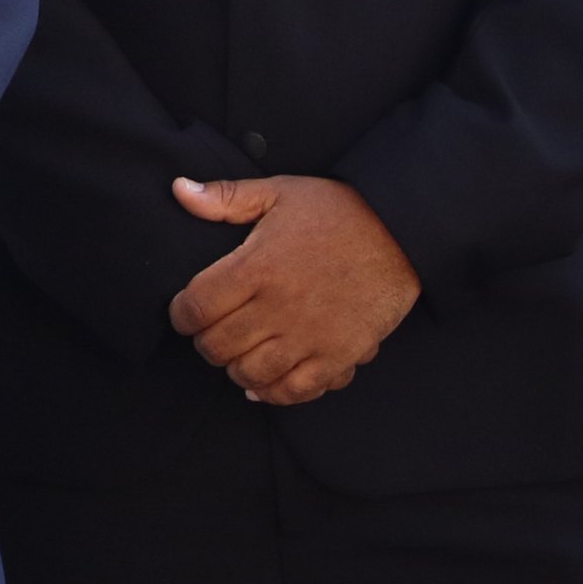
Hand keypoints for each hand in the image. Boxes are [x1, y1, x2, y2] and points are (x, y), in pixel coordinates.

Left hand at [167, 175, 419, 406]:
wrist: (403, 232)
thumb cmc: (339, 211)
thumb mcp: (280, 192)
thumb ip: (225, 197)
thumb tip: (179, 190)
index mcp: (258, 267)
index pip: (195, 307)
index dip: (180, 315)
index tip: (185, 312)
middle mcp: (279, 307)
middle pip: (217, 346)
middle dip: (206, 342)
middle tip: (212, 332)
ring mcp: (310, 336)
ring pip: (250, 374)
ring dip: (235, 368)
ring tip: (238, 355)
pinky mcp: (338, 355)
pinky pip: (295, 391)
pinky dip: (273, 393)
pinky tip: (265, 383)